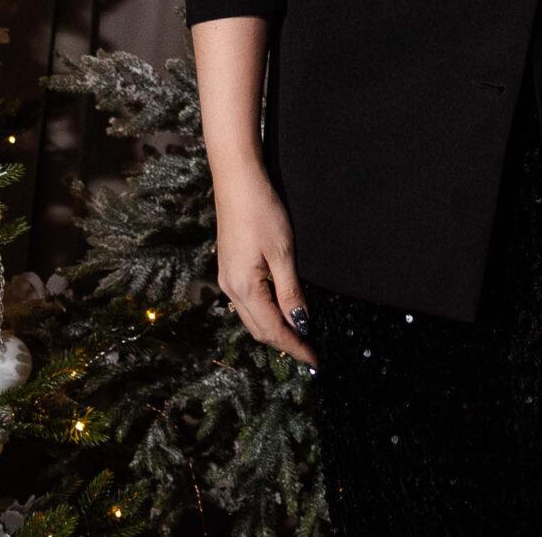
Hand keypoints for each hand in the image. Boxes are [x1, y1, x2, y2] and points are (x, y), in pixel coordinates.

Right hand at [211, 158, 316, 367]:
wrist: (237, 181)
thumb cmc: (262, 212)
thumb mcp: (282, 253)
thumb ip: (290, 292)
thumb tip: (300, 323)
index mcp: (244, 288)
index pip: (273, 329)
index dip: (294, 346)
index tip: (315, 360)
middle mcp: (230, 289)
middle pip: (259, 329)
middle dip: (284, 343)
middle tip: (310, 352)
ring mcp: (227, 279)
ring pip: (251, 318)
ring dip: (273, 331)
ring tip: (297, 338)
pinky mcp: (229, 268)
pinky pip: (247, 304)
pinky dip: (264, 315)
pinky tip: (278, 313)